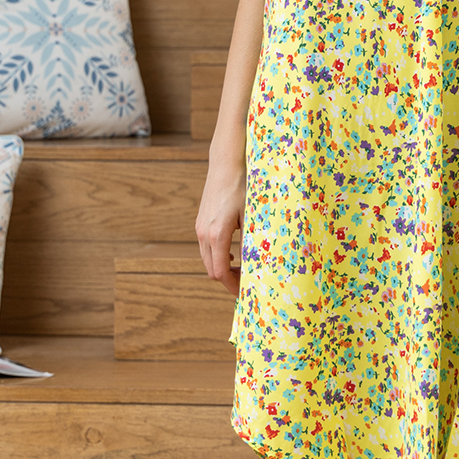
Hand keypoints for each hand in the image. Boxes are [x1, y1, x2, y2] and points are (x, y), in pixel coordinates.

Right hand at [195, 163, 243, 295]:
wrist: (226, 165)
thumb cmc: (243, 187)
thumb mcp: (251, 216)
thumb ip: (251, 240)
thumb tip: (259, 264)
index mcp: (217, 235)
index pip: (220, 272)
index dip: (232, 286)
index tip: (245, 293)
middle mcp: (204, 234)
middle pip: (211, 269)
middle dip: (228, 280)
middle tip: (247, 283)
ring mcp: (200, 227)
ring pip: (207, 259)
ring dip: (222, 268)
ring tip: (242, 270)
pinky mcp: (201, 222)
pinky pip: (206, 247)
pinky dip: (217, 256)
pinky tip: (232, 254)